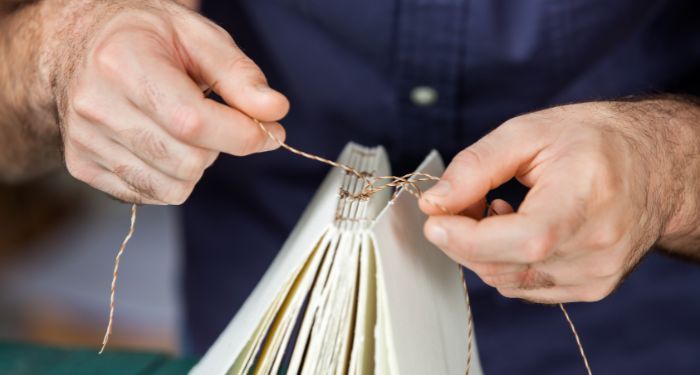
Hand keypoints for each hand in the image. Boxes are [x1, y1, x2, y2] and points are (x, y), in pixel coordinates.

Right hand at [48, 0, 288, 203]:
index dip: (241, 134)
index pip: (193, 122)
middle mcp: (96, 106)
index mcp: (122, 63)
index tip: (268, 130)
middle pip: (187, 161)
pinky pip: (151, 196)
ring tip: (184, 128)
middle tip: (215, 119)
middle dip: (220, 146)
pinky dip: (172, 177)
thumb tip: (274, 111)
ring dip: (196, 165)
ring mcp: (85, 141)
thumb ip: (240, 75)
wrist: (79, 44)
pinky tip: (163, 143)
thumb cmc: (143, 37)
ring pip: (173, 187)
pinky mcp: (82, 166)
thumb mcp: (198, 37)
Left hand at [419, 98, 699, 302]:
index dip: (464, 237)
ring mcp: (596, 275)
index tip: (434, 219)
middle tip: (460, 201)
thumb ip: (475, 167)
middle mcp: (596, 249)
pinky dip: (506, 262)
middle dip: (463, 238)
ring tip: (499, 207)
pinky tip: (519, 229)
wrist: (654, 164)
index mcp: (586, 201)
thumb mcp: (528, 132)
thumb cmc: (594, 140)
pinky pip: (524, 287)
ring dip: (483, 250)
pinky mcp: (592, 288)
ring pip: (506, 282)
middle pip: (503, 266)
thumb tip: (434, 204)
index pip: (520, 240)